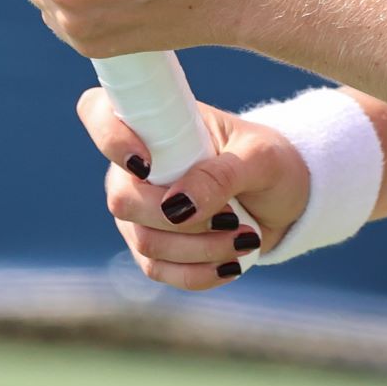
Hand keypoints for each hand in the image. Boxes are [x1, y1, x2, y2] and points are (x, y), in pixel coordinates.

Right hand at [78, 88, 311, 289]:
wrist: (287, 200)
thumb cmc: (270, 162)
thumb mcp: (260, 158)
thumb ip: (221, 174)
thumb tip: (178, 204)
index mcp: (158, 123)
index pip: (99, 113)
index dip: (110, 138)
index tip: (147, 163)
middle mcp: (138, 166)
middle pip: (121, 197)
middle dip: (176, 217)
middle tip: (229, 216)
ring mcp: (141, 210)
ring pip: (145, 241)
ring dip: (199, 248)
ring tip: (245, 238)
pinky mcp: (155, 248)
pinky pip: (159, 270)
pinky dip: (198, 272)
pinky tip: (232, 264)